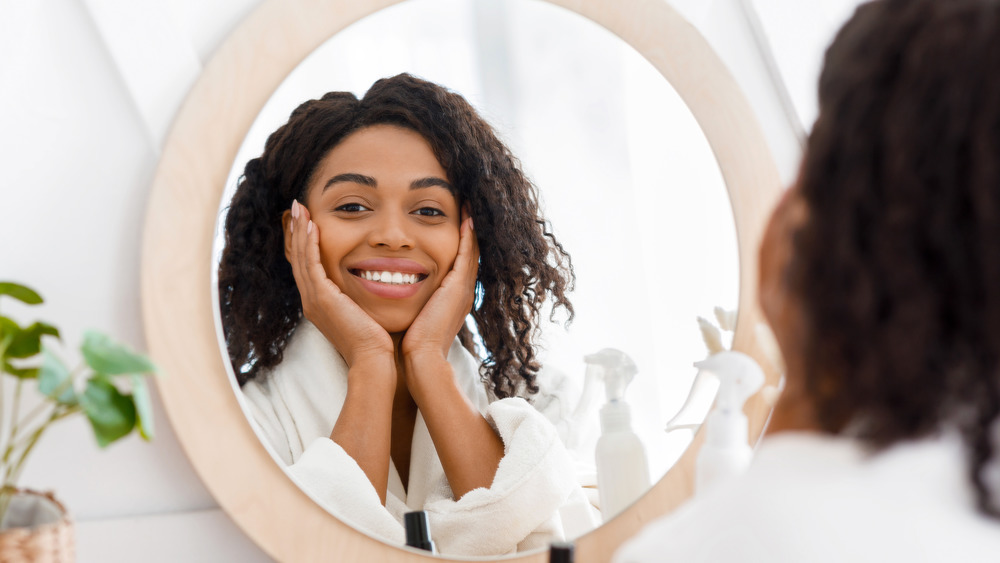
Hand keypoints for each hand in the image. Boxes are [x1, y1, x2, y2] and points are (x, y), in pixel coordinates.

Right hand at [286, 200, 393, 367]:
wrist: (373, 359)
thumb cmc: (376, 340)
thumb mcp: (363, 313)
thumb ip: (359, 297)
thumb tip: (372, 283)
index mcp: (320, 305)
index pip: (308, 267)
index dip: (305, 243)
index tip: (307, 222)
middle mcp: (312, 301)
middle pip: (299, 259)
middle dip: (297, 232)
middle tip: (297, 208)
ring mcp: (314, 300)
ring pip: (301, 258)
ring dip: (300, 231)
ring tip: (300, 209)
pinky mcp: (322, 298)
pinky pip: (311, 264)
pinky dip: (310, 244)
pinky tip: (312, 226)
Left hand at [401, 215, 478, 360]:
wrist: (421, 359)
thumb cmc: (411, 344)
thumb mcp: (413, 318)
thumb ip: (409, 304)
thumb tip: (391, 293)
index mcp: (452, 299)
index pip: (458, 265)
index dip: (458, 244)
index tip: (453, 224)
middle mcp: (462, 292)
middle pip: (469, 255)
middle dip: (467, 232)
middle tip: (466, 209)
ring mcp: (463, 289)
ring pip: (471, 251)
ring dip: (470, 229)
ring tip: (468, 207)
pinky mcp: (458, 287)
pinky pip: (466, 254)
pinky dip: (467, 236)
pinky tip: (466, 218)